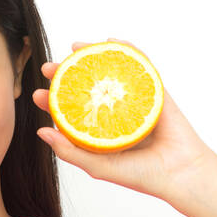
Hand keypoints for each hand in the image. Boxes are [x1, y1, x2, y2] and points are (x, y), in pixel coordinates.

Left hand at [32, 38, 214, 199]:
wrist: (179, 172)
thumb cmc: (140, 175)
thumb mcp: (98, 166)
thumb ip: (69, 151)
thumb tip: (41, 130)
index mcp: (99, 131)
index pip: (70, 112)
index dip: (52, 101)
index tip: (37, 94)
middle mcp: (113, 113)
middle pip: (86, 88)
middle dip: (65, 75)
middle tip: (48, 67)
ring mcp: (133, 100)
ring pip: (109, 73)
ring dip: (92, 57)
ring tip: (75, 47)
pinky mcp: (153, 90)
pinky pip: (139, 66)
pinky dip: (126, 50)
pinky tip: (112, 41)